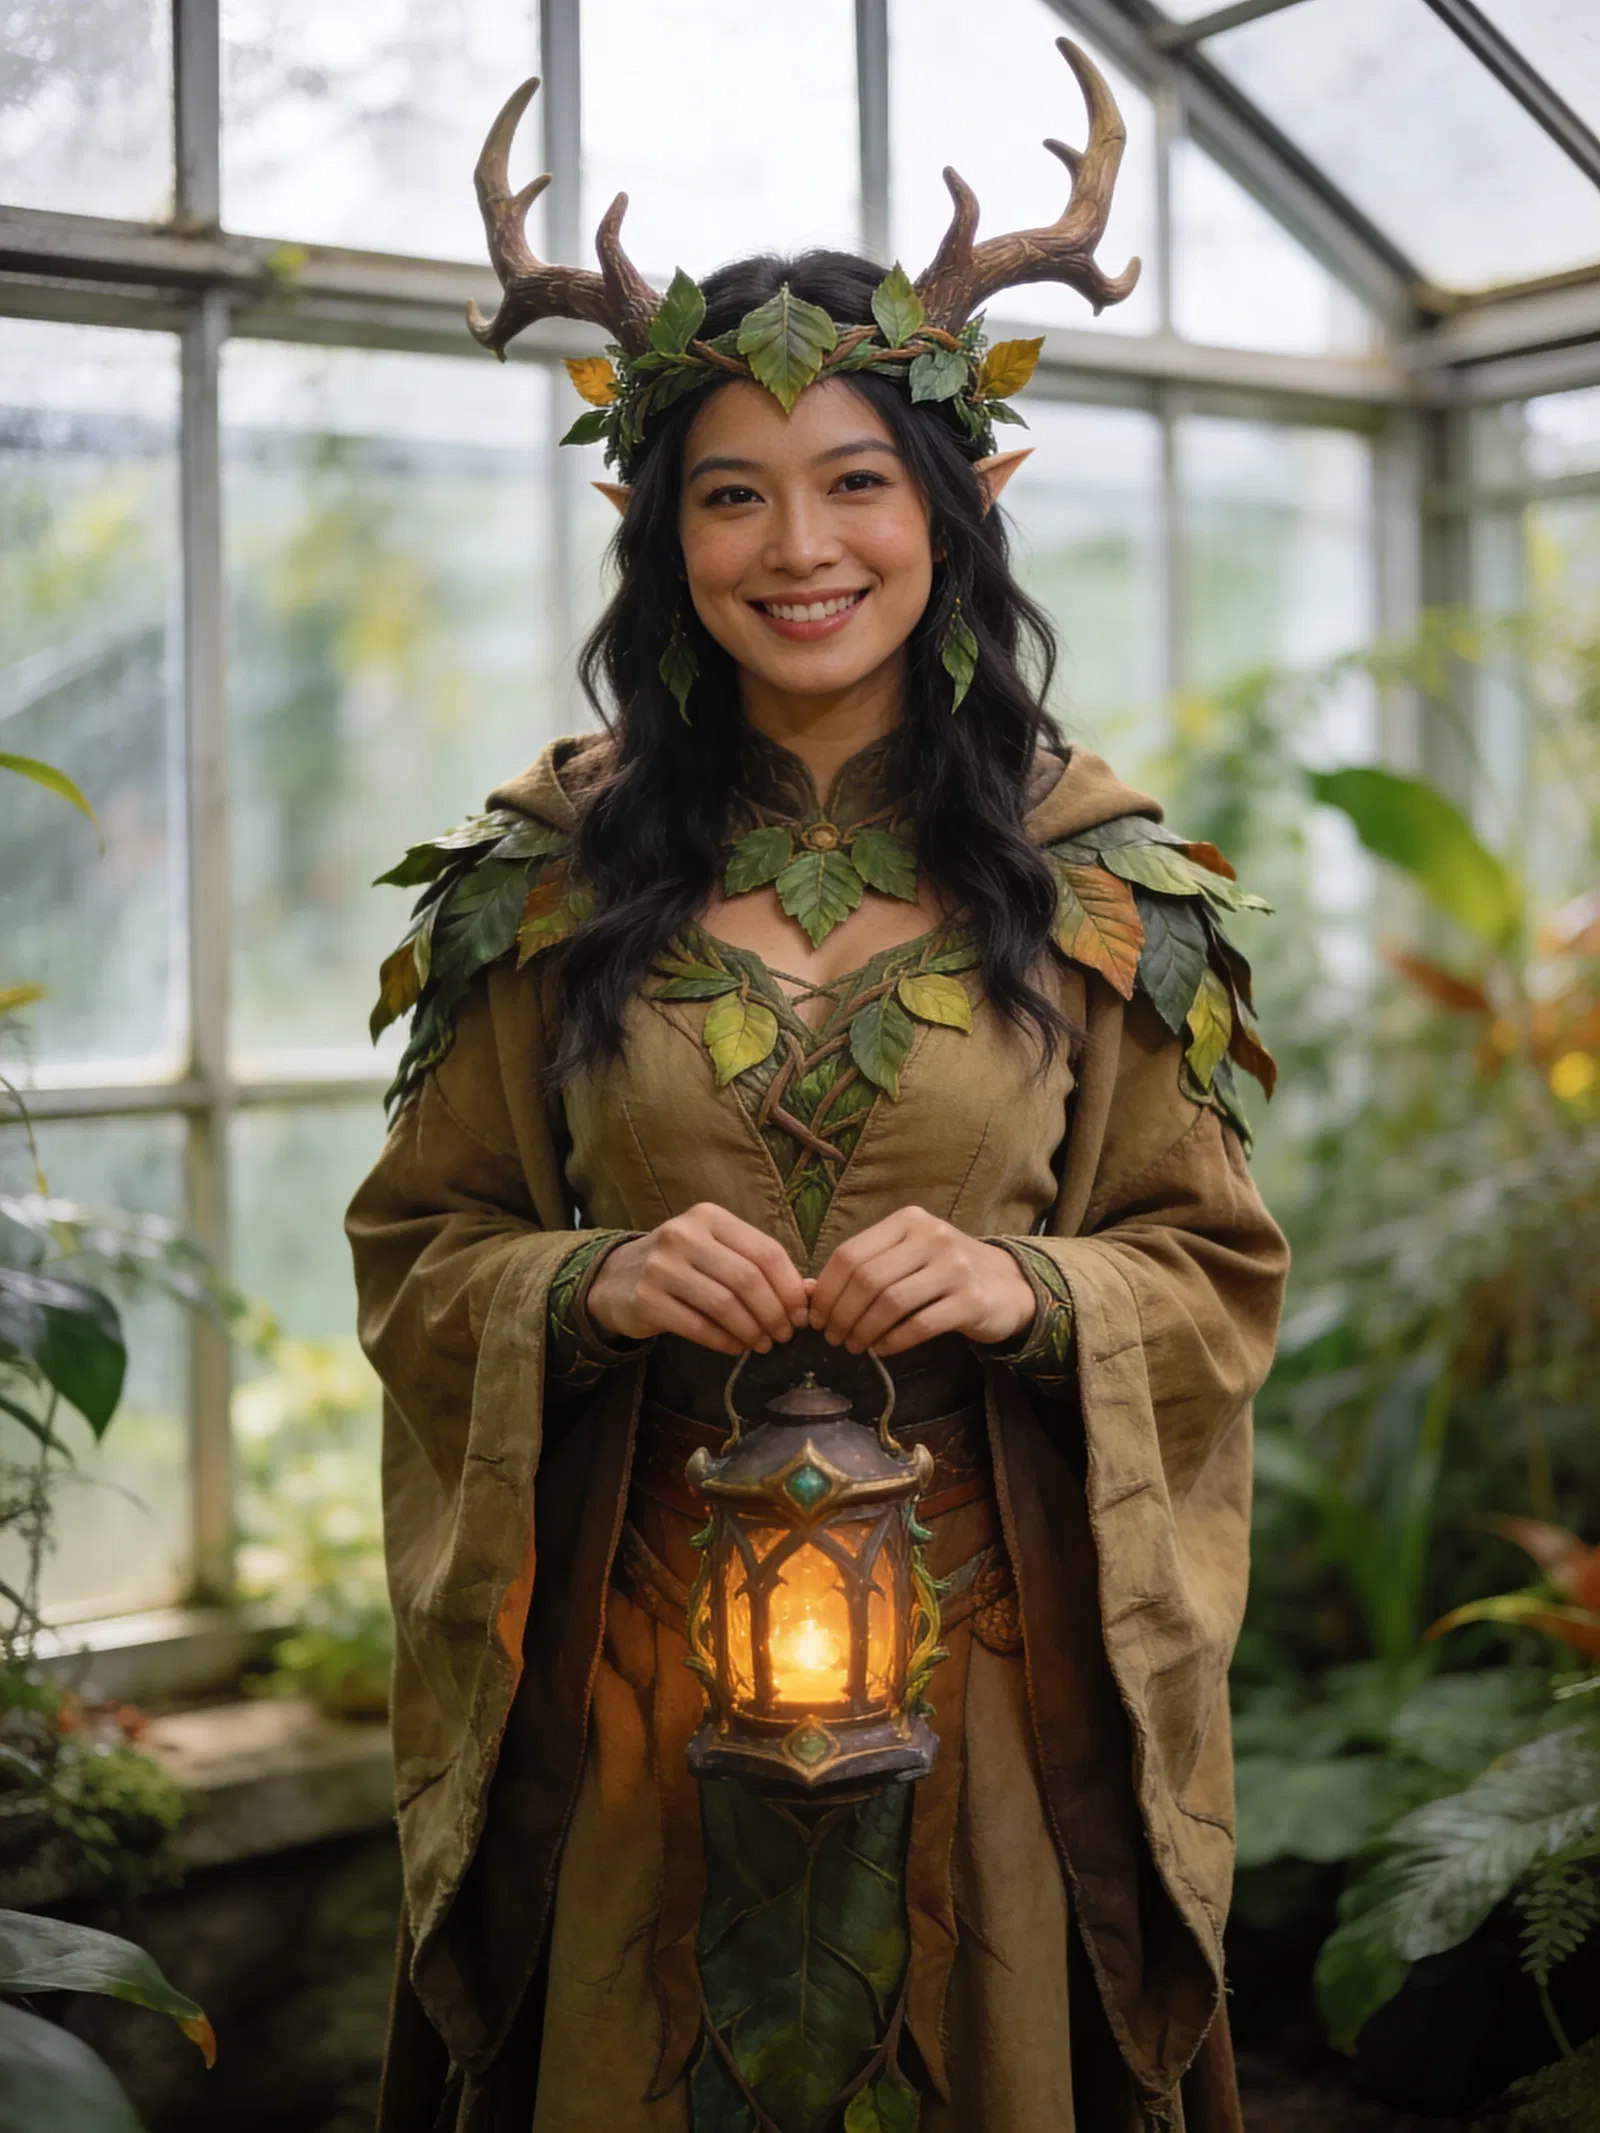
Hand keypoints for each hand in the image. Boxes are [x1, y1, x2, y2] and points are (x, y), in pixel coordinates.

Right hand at [586, 1202, 809, 1355]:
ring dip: (751, 1330)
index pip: (765, 1251)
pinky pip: (697, 1326)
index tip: (801, 1314)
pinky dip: (724, 1341)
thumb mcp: (717, 1252)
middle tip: (784, 1334)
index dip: (789, 1286)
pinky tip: (736, 1348)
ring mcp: (661, 1266)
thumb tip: (809, 1293)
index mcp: (709, 1217)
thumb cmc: (681, 1265)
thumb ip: (757, 1265)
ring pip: (724, 1304)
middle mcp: (684, 1235)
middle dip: (774, 1312)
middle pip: (747, 1279)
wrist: (616, 1278)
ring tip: (762, 1344)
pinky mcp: (646, 1298)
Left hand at [808, 1207, 1034, 1356]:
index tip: (815, 1317)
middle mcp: (932, 1236)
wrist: (1008, 1285)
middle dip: (841, 1315)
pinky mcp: (971, 1301)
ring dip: (863, 1331)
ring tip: (854, 1346)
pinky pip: (918, 1326)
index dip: (826, 1290)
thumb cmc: (944, 1271)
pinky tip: (882, 1349)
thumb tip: (806, 1293)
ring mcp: (954, 1267)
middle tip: (833, 1338)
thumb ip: (864, 1267)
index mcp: (908, 1220)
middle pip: (867, 1280)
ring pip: (890, 1304)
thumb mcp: (906, 1256)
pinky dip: (892, 1342)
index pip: (850, 1254)